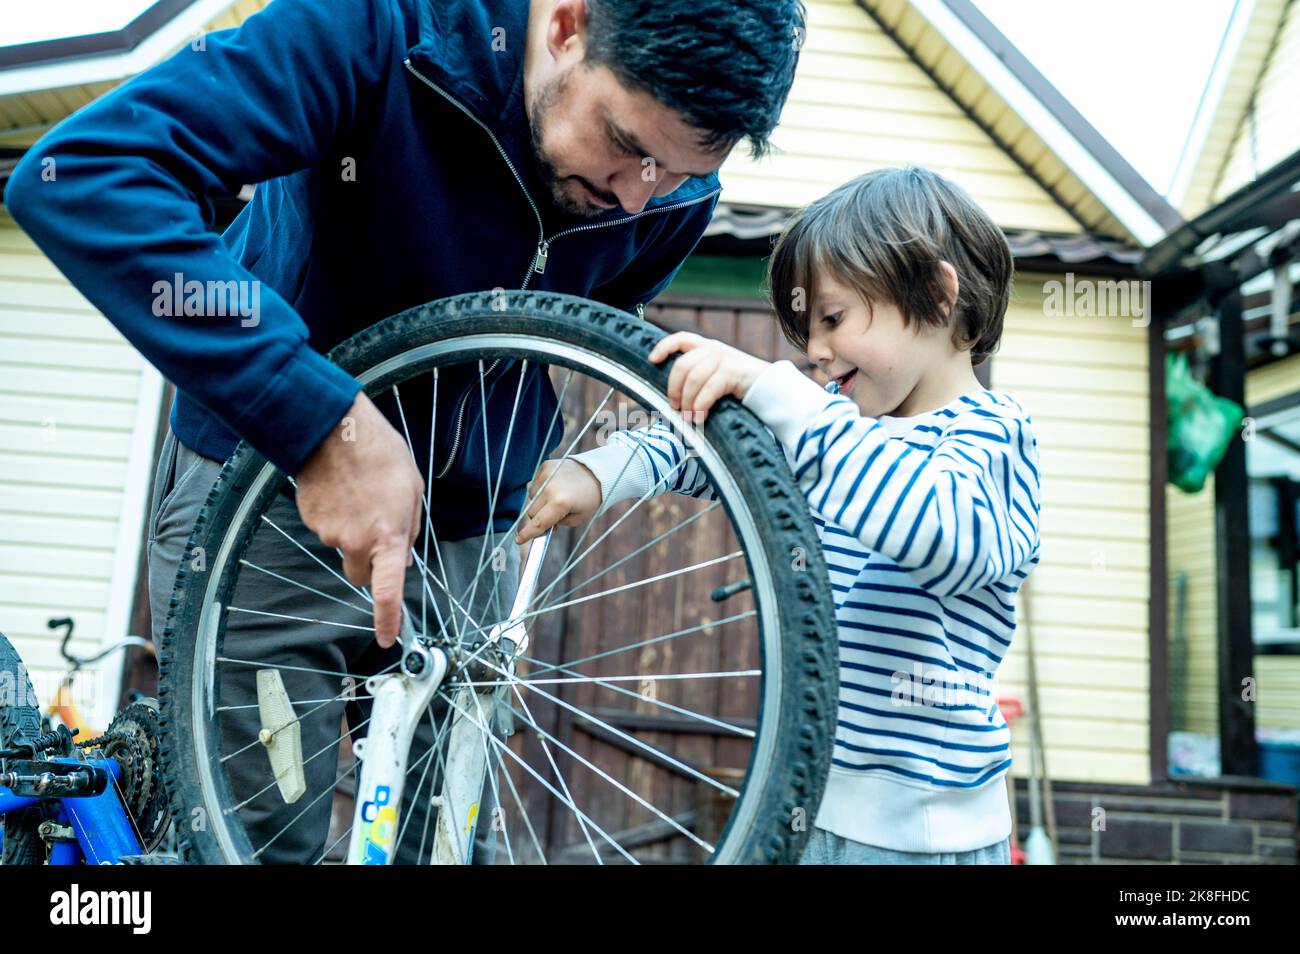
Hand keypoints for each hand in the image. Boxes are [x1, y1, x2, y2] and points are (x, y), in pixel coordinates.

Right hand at [295, 391, 423, 648]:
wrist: (334, 429)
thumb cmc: (381, 455)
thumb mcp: (412, 492)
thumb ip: (408, 531)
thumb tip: (402, 562)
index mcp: (388, 537)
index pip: (388, 591)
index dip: (387, 618)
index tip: (388, 638)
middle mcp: (356, 542)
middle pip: (359, 576)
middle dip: (367, 564)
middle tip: (376, 531)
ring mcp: (329, 533)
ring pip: (343, 548)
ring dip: (352, 532)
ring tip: (360, 494)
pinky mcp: (310, 520)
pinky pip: (326, 528)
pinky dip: (335, 516)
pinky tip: (342, 489)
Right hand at [515, 458, 601, 544]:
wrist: (597, 474)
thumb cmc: (589, 499)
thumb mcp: (577, 518)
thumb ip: (557, 524)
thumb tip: (541, 524)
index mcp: (560, 503)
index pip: (539, 522)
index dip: (528, 533)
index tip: (519, 540)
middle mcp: (550, 488)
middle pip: (532, 511)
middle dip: (539, 517)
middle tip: (552, 516)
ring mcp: (545, 475)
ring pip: (531, 498)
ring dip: (539, 502)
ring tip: (557, 498)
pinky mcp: (544, 466)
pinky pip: (535, 484)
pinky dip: (541, 490)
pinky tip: (555, 488)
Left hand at [648, 332, 769, 426]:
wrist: (769, 389)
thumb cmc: (739, 387)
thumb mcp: (715, 375)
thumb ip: (697, 377)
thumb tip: (672, 398)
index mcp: (707, 347)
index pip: (681, 338)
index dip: (664, 346)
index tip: (652, 360)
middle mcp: (714, 349)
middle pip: (682, 365)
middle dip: (674, 389)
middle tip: (675, 408)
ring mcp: (724, 358)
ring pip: (693, 379)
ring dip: (687, 402)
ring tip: (689, 418)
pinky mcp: (732, 372)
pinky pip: (708, 390)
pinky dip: (701, 407)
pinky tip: (700, 418)